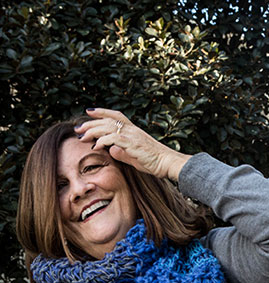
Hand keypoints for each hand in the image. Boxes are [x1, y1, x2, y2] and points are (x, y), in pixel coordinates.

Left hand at [75, 108, 190, 181]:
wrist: (169, 163)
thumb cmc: (155, 162)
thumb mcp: (135, 157)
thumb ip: (122, 153)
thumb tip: (110, 150)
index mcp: (134, 130)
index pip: (116, 116)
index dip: (102, 112)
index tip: (89, 112)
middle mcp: (132, 129)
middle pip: (107, 120)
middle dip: (90, 123)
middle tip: (78, 129)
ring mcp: (132, 135)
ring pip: (107, 127)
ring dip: (92, 131)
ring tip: (82, 138)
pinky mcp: (132, 143)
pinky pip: (112, 138)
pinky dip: (101, 141)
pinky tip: (95, 146)